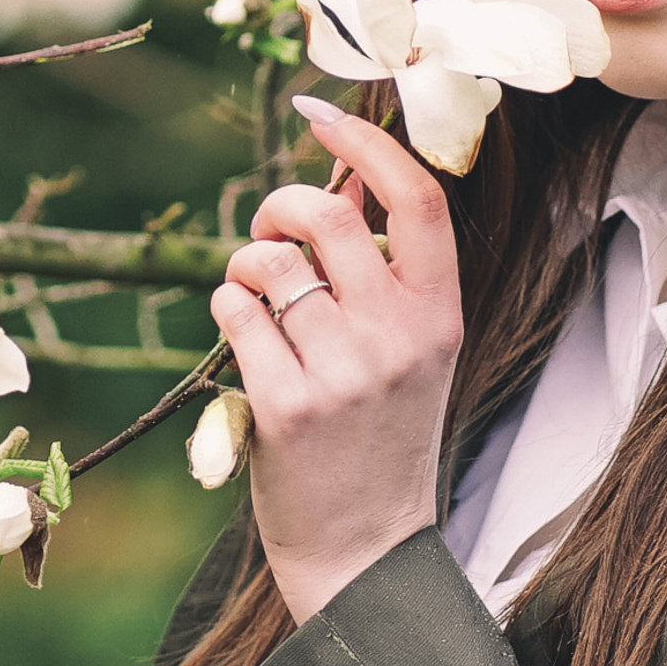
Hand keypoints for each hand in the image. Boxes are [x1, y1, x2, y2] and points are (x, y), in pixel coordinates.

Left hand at [210, 101, 462, 627]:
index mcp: (439, 315)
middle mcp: (400, 336)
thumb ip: (382, 274)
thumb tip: (343, 179)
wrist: (366, 551)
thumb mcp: (408, 353)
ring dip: (245, 264)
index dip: (365, 144)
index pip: (419, 198)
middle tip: (270, 232)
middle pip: (329, 214)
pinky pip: (235, 313)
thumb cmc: (379, 440)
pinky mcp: (288, 405)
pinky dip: (227, 311)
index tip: (319, 114)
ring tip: (252, 296)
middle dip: (282, 204)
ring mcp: (345, 372)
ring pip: (270, 263)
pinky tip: (243, 341)